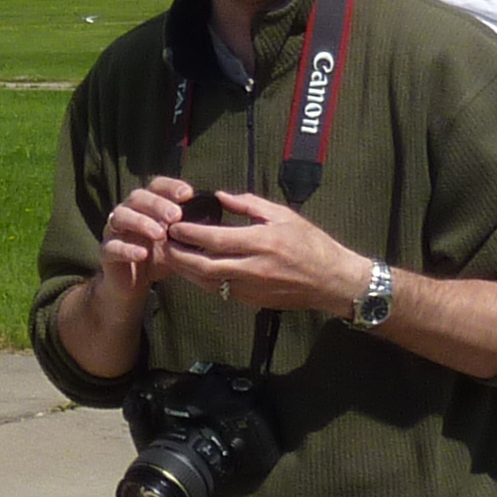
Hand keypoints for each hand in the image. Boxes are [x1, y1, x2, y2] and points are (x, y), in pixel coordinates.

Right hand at [97, 179, 204, 300]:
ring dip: (141, 222)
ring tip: (159, 233)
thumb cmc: (158, 257)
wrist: (132, 284)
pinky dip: (127, 248)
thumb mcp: (178, 242)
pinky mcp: (105, 251)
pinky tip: (142, 254)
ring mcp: (113, 231)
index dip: (170, 187)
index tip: (188, 193)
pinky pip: (112, 246)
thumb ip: (190, 230)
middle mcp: (127, 212)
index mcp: (146, 205)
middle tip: (176, 215)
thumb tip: (219, 221)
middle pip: (137, 197)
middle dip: (157, 204)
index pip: (156, 186)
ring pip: (121, 217)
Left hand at [160, 191, 370, 316]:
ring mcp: (252, 288)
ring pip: (208, 283)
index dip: (189, 233)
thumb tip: (220, 195)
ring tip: (171, 257)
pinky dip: (203, 282)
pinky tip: (193, 271)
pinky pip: (220, 292)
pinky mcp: (253, 301)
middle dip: (179, 255)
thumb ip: (249, 205)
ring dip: (186, 271)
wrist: (332, 280)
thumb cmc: (311, 243)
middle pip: (204, 266)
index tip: (173, 224)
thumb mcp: (283, 215)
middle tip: (163, 243)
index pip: (214, 239)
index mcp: (261, 242)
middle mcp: (253, 268)